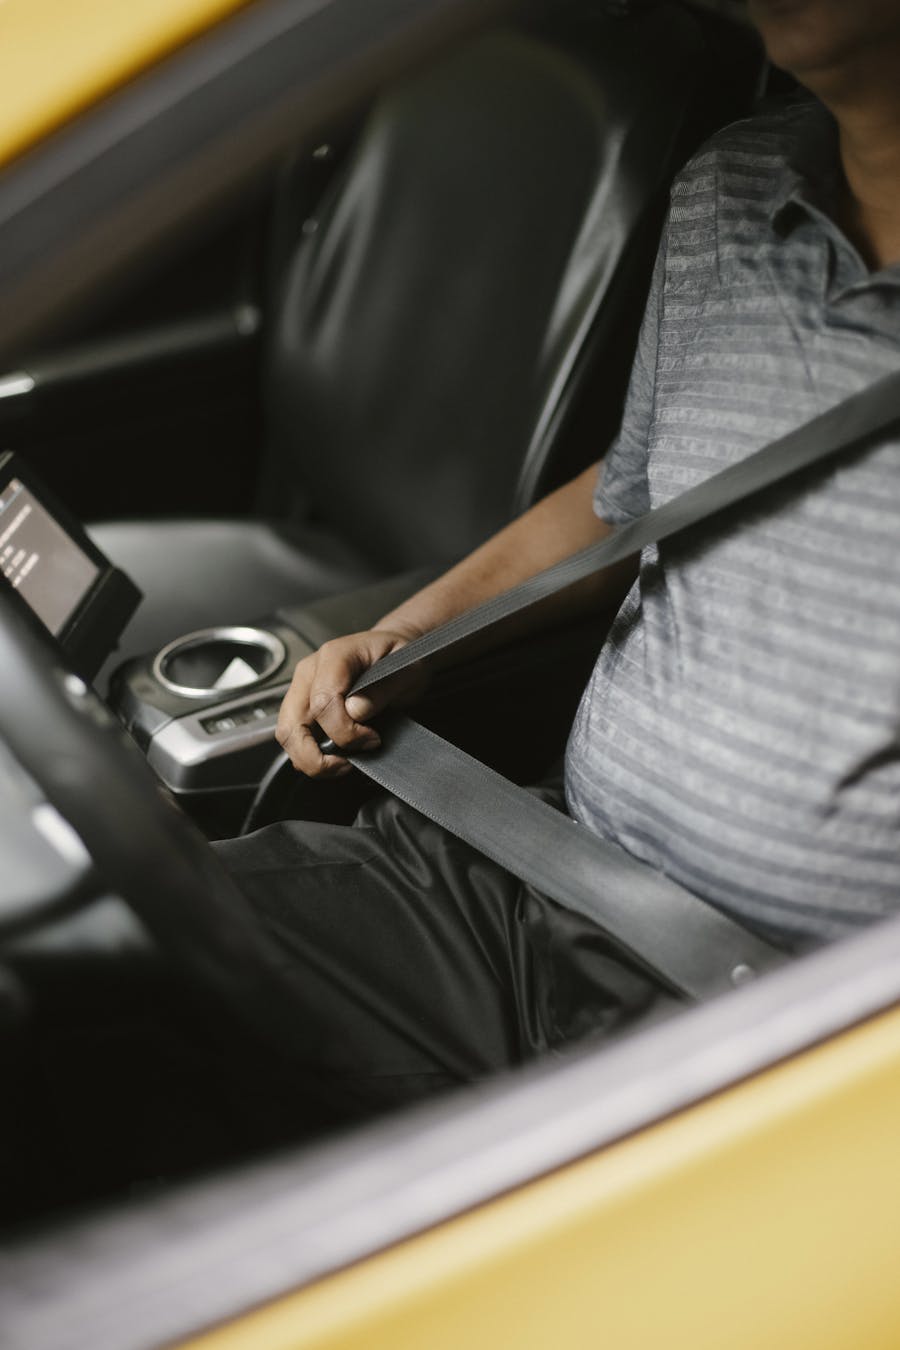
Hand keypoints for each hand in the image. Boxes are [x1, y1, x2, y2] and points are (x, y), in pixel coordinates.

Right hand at [275, 628, 425, 777]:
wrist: (395, 653)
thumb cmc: (400, 659)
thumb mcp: (408, 669)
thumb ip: (383, 688)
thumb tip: (356, 711)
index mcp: (334, 656)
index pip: (323, 703)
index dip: (346, 731)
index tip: (372, 739)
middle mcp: (310, 672)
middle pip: (292, 724)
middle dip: (317, 756)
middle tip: (348, 764)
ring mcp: (302, 689)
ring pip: (287, 735)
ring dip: (311, 760)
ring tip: (343, 763)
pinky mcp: (302, 706)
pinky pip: (294, 738)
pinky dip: (311, 755)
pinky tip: (336, 756)